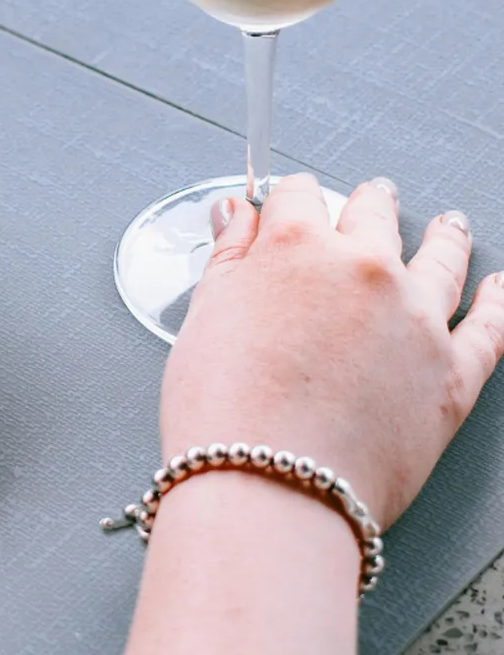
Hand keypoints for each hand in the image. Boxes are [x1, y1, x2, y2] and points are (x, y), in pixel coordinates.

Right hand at [161, 173, 503, 529]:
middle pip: (372, 212)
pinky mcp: (454, 373)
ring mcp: (417, 317)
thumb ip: (229, 255)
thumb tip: (234, 212)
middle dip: (368, 201)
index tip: (291, 201)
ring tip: (448, 224)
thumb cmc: (226, 409)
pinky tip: (496, 286)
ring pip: (441, 255)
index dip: (291, 197)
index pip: (298, 194)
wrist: (271, 488)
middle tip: (372, 196)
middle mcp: (364, 267)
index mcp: (297, 245)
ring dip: (444, 234)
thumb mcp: (207, 315)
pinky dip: (496, 300)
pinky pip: (490, 326)